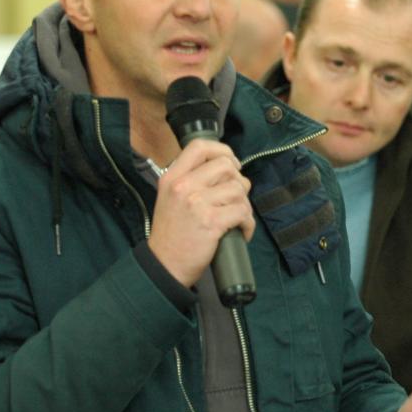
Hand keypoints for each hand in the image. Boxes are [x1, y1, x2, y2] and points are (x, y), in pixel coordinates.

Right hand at [148, 139, 254, 286]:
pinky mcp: (212, 222)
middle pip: (226, 166)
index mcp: (172, 177)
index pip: (200, 146)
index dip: (223, 151)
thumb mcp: (170, 197)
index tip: (232, 164)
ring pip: (238, 189)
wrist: (164, 265)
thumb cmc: (171, 233)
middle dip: (238, 181)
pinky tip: (241, 231)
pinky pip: (243, 212)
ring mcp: (197, 203)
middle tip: (235, 198)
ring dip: (244, 204)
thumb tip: (224, 168)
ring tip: (237, 217)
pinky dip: (248, 223)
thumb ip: (190, 179)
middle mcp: (183, 186)